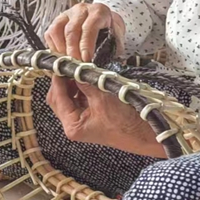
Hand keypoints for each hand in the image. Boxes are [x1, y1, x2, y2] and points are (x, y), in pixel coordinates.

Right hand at [44, 3, 125, 61]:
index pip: (89, 27)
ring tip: (67, 62)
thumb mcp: (117, 39)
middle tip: (76, 66)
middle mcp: (82, 10)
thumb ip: (113, 51)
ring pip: (57, 30)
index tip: (85, 60)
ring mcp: (67, 14)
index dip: (86, 45)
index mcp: (99, 12)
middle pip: (71, 30)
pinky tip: (61, 56)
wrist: (106, 22)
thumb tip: (105, 69)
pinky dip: (53, 47)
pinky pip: (50, 33)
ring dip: (60, 49)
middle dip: (72, 51)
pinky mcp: (58, 20)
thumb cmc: (110, 32)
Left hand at [46, 75, 164, 156]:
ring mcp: (81, 122)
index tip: (60, 64)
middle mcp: (73, 125)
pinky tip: (86, 80)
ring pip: (68, 98)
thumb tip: (73, 68)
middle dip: (62, 82)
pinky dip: (80, 89)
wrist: (144, 134)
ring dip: (71, 84)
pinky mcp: (89, 118)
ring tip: (79, 71)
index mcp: (72, 126)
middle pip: (59, 99)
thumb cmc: (126, 123)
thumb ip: (85, 82)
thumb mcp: (102, 98)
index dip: (57, 79)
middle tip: (69, 66)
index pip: (56, 98)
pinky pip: (79, 100)